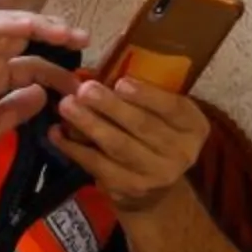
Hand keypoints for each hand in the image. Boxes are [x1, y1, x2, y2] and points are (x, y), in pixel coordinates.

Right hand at [0, 11, 87, 174]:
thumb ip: (16, 109)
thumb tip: (40, 93)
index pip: (31, 65)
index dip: (56, 72)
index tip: (78, 85)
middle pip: (23, 36)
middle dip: (55, 33)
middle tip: (84, 39)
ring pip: (9, 24)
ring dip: (39, 24)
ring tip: (66, 32)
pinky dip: (14, 24)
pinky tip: (36, 27)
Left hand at [50, 76, 210, 210]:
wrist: (154, 186)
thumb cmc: (154, 133)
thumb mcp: (161, 112)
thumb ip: (142, 92)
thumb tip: (104, 63)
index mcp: (193, 126)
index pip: (173, 108)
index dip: (146, 96)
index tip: (120, 82)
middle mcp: (181, 153)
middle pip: (142, 126)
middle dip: (110, 106)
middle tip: (84, 90)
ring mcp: (155, 175)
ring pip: (118, 146)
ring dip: (89, 124)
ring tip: (67, 106)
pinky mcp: (128, 189)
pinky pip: (97, 165)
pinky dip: (75, 148)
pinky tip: (57, 133)